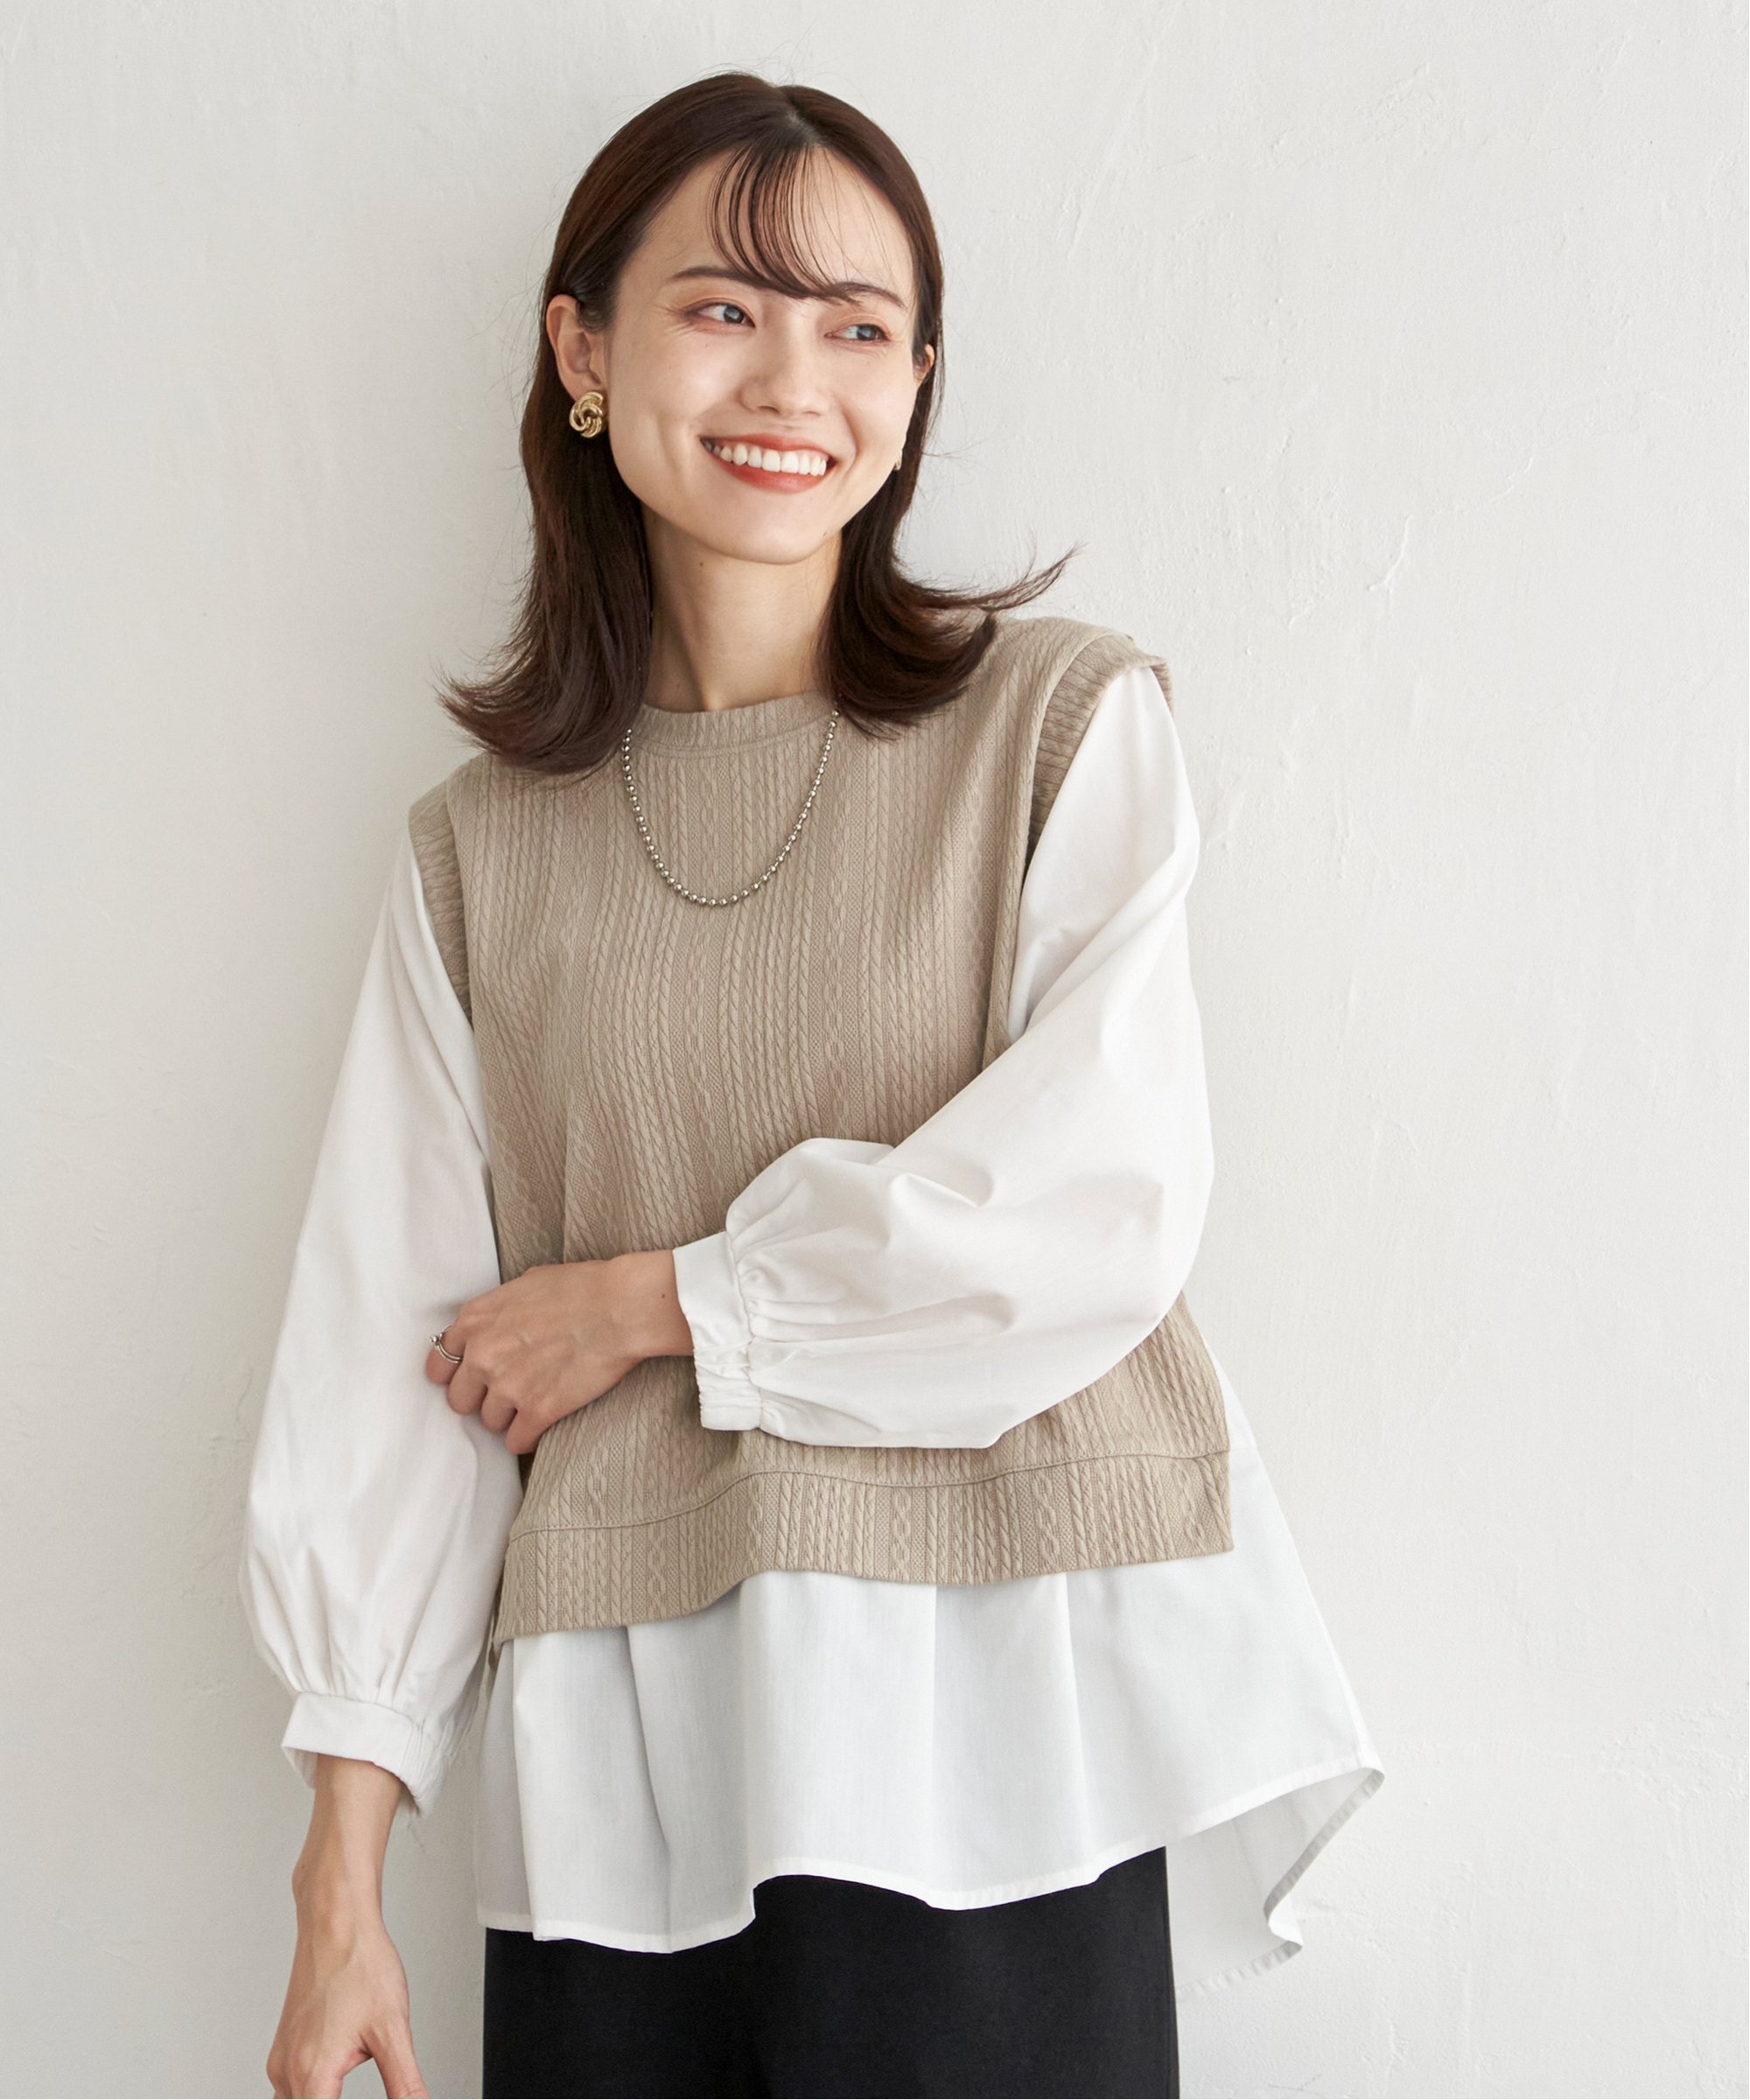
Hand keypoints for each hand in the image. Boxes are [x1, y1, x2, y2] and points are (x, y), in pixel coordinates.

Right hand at [266, 1902, 427, 2098]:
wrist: (335, 1922)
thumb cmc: (360, 1965)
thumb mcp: (393, 2030)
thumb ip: (405, 2084)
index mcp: (312, 2077)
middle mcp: (288, 2073)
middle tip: (371, 2076)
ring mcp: (282, 2060)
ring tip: (346, 2084)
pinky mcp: (286, 2047)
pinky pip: (291, 2091)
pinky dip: (312, 2096)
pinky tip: (333, 2088)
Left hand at [424, 1250, 692, 1455]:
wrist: (619, 1308)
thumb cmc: (581, 1288)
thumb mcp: (525, 1284)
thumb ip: (498, 1310)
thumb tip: (497, 1323)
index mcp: (476, 1321)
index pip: (439, 1365)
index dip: (456, 1374)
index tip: (471, 1378)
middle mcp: (483, 1355)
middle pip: (459, 1400)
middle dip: (481, 1398)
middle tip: (505, 1392)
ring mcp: (508, 1386)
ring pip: (489, 1422)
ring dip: (508, 1417)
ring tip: (532, 1403)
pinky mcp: (537, 1411)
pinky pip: (517, 1442)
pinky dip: (528, 1437)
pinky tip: (542, 1425)